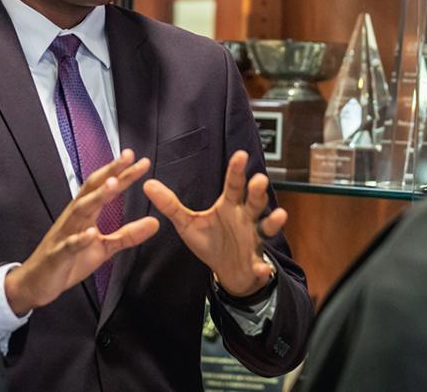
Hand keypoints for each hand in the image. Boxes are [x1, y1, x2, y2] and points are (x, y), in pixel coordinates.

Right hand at [4, 150, 159, 315]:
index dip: (122, 173)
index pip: (104, 187)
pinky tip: (91, 233)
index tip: (139, 161)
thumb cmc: (68, 261)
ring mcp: (65, 234)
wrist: (36, 283)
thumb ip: (127, 235)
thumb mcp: (104, 248)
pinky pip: (70, 245)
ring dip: (97, 196)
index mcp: (85, 214)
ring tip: (114, 184)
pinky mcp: (59, 255)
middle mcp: (74, 218)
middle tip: (128, 157)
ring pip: (81, 210)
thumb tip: (154, 223)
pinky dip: (80, 239)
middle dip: (110, 172)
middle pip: (92, 189)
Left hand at [143, 150, 285, 296]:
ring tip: (278, 215)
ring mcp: (254, 239)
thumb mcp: (188, 224)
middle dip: (258, 191)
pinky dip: (262, 267)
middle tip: (259, 180)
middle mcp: (246, 218)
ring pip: (267, 226)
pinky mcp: (256, 261)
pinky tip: (261, 268)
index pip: (234, 185)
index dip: (237, 171)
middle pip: (255, 201)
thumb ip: (171, 205)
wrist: (228, 272)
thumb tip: (147, 184)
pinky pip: (262, 264)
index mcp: (230, 206)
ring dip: (273, 221)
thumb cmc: (211, 242)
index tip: (240, 155)